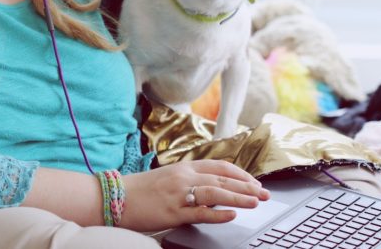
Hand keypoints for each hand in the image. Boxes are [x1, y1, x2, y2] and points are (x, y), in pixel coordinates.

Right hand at [120, 159, 269, 230]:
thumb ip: (190, 179)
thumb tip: (214, 186)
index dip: (241, 174)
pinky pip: (200, 212)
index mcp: (185, 166)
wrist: (116, 198)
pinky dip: (218, 213)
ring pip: (216, 193)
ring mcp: (179, 194)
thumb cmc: (142, 190)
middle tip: (265, 193)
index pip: (220, 166)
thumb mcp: (169, 177)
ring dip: (239, 197)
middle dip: (247, 186)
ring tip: (256, 202)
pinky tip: (232, 215)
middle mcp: (184, 176)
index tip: (254, 182)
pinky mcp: (173, 212)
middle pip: (223, 179)